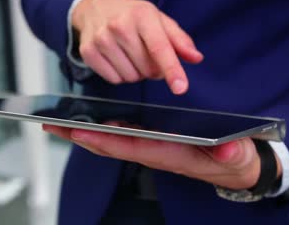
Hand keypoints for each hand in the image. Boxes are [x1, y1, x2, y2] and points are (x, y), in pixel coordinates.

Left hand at [42, 122, 281, 189]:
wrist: (233, 167)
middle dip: (81, 136)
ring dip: (85, 132)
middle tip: (52, 124)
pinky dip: (101, 130)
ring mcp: (150, 148)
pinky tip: (88, 121)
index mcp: (170, 154)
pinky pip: (119, 138)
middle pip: (111, 145)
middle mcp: (153, 153)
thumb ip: (232, 153)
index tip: (80, 130)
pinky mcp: (151, 143)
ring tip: (60, 121)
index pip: (132, 147)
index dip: (105, 139)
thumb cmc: (231, 160)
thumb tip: (226, 151)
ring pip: (111, 142)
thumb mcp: (236, 156)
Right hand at [72, 0, 203, 94]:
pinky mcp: (88, 52)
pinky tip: (118, 59)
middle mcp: (119, 26)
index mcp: (142, 15)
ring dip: (136, 72)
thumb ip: (179, 40)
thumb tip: (196, 57)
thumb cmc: (132, 15)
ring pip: (131, 77)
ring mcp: (101, 39)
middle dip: (153, 69)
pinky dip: (120, 75)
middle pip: (147, 69)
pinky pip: (114, 80)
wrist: (96, 6)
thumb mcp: (159, 19)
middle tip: (147, 53)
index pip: (160, 48)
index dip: (172, 70)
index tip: (180, 87)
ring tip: (130, 54)